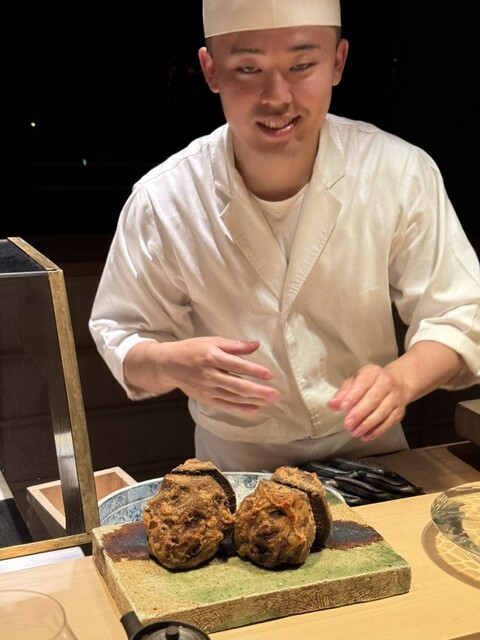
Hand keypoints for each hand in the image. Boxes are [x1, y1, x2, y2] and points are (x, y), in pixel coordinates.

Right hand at [125, 337, 280, 413]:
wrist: (169, 364)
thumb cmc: (193, 349)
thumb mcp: (212, 341)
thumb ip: (235, 345)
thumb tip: (256, 345)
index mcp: (212, 357)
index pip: (236, 365)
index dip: (253, 370)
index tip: (269, 375)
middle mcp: (210, 374)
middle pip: (237, 385)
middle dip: (258, 391)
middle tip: (275, 394)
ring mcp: (207, 389)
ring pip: (233, 397)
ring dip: (253, 400)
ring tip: (270, 401)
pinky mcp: (206, 398)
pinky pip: (225, 405)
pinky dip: (240, 408)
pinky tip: (254, 409)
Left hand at [327, 364, 405, 440]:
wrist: (398, 383)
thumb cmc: (371, 383)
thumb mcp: (355, 381)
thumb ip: (343, 392)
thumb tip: (332, 404)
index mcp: (373, 372)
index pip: (363, 384)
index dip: (353, 396)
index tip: (343, 407)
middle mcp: (386, 383)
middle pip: (373, 399)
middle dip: (359, 413)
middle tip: (347, 424)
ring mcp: (395, 397)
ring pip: (382, 412)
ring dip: (367, 424)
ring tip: (355, 432)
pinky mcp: (399, 411)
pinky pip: (389, 422)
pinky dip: (377, 431)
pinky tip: (366, 436)